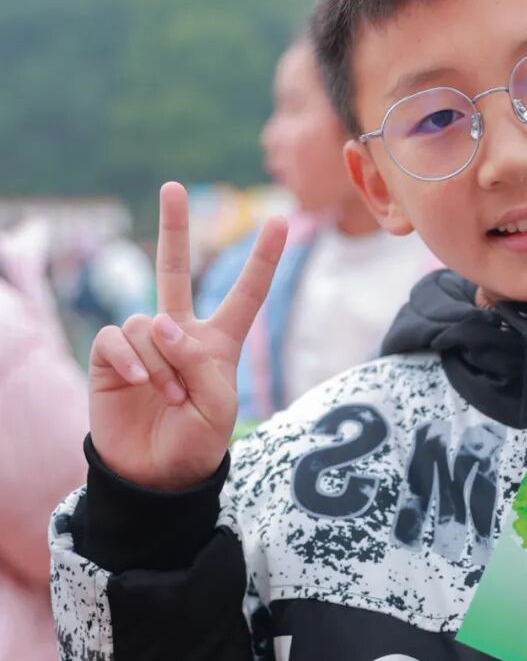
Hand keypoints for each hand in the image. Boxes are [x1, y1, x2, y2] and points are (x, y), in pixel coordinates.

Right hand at [88, 182, 287, 490]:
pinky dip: (132, 361)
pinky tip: (138, 384)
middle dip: (174, 228)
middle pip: (176, 270)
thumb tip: (163, 324)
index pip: (245, 295)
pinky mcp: (112, 356)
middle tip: (175, 187)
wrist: (155, 474)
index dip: (262, 260)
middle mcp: (179, 335)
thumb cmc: (195, 443)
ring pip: (149, 324)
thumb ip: (199, 362)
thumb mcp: (217, 407)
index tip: (281, 221)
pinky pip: (119, 339)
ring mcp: (144, 343)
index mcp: (218, 344)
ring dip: (162, 364)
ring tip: (169, 398)